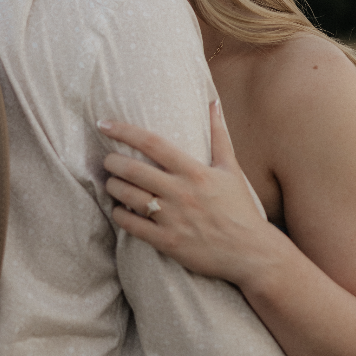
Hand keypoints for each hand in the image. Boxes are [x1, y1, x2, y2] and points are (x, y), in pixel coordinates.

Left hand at [100, 102, 274, 285]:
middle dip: (112, 162)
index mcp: (195, 172)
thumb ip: (219, 135)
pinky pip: (133, 226)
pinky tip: (119, 210)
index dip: (124, 131)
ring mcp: (173, 218)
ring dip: (113, 187)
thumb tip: (214, 103)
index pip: (152, 143)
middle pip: (133, 170)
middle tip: (107, 160)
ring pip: (128, 197)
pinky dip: (120, 215)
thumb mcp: (232, 169)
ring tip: (111, 182)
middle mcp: (181, 193)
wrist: (251, 252)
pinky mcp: (168, 242)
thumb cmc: (240, 208)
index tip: (104, 124)